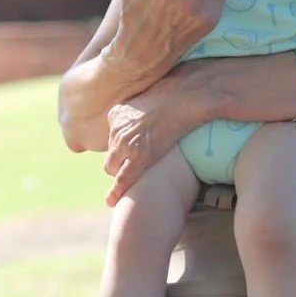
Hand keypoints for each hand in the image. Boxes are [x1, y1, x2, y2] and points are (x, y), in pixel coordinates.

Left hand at [104, 65, 203, 205]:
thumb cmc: (175, 95)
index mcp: (117, 113)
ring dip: (121, 170)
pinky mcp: (138, 156)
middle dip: (118, 162)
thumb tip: (145, 116)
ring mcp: (124, 143)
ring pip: (113, 166)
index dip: (121, 148)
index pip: (112, 137)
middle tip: (133, 165)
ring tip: (135, 175)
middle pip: (111, 154)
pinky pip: (123, 178)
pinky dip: (117, 191)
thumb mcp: (150, 99)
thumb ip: (142, 110)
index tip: (126, 152)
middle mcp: (117, 128)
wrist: (184, 98)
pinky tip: (111, 201)